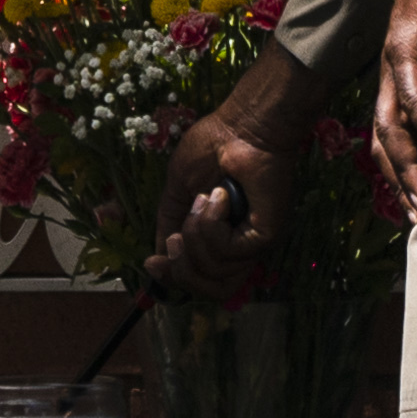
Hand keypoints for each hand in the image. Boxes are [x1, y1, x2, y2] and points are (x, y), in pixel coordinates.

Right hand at [160, 62, 308, 298]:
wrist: (241, 126)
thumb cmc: (214, 149)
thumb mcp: (179, 189)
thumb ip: (169, 222)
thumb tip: (158, 255)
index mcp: (222, 240)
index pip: (201, 282)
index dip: (174, 279)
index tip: (151, 263)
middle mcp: (240, 247)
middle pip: (210, 290)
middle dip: (182, 269)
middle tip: (175, 238)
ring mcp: (254, 243)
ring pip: (215, 276)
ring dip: (195, 238)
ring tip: (203, 201)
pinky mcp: (264, 236)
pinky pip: (226, 252)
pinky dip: (212, 225)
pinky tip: (219, 197)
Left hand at [371, 0, 416, 218]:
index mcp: (395, 81)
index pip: (385, 138)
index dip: (395, 173)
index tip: (414, 209)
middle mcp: (388, 76)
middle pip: (382, 140)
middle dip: (398, 180)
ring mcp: (394, 60)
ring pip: (391, 123)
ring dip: (408, 162)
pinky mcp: (408, 42)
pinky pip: (414, 91)